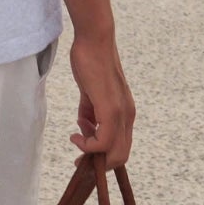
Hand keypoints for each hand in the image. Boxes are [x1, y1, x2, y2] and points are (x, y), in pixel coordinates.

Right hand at [68, 30, 135, 169]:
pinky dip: (88, 144)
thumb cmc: (91, 62)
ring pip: (115, 153)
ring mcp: (121, 113)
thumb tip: (85, 126)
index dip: (103, 157)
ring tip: (76, 138)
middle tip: (79, 158)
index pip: (121, 147)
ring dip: (91, 153)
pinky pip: (104, 141)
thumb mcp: (90, 94)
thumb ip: (90, 112)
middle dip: (98, 163)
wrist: (94, 41)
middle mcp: (127, 116)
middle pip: (121, 156)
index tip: (82, 150)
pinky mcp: (111, 109)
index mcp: (125, 113)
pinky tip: (76, 133)